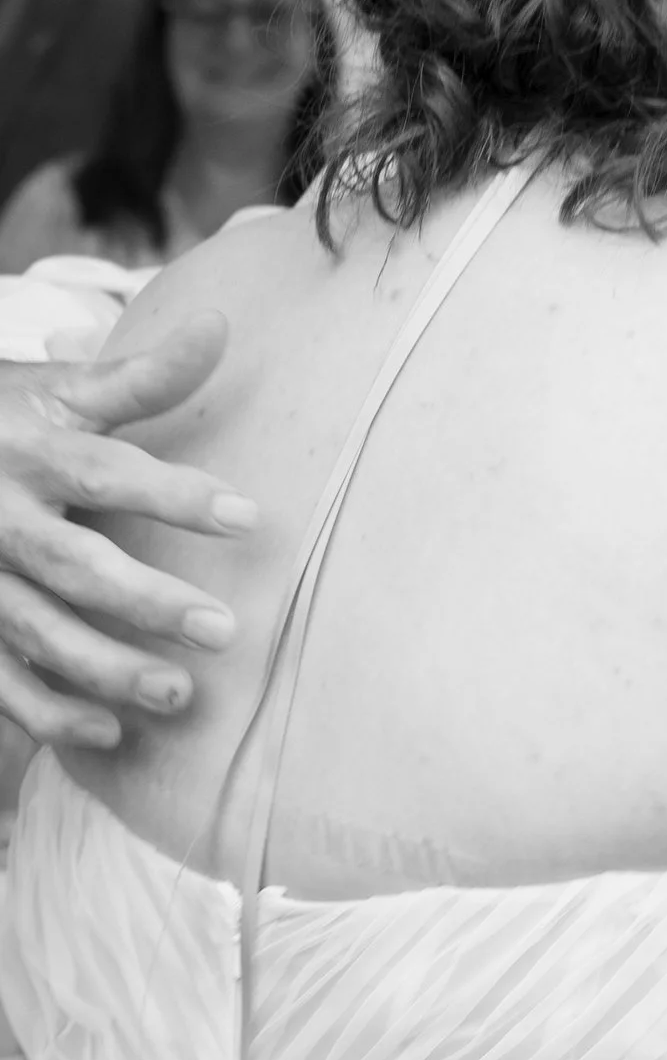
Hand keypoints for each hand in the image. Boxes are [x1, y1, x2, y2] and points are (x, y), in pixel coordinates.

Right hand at [0, 316, 250, 750]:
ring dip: (107, 670)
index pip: (106, 475)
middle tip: (222, 630)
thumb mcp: (57, 390)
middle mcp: (0, 521)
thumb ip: (140, 375)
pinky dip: (48, 712)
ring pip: (39, 633)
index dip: (175, 496)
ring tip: (179, 694)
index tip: (249, 517)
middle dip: (145, 603)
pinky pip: (1, 679)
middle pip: (74, 568)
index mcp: (29, 453)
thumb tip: (218, 326)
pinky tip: (108, 733)